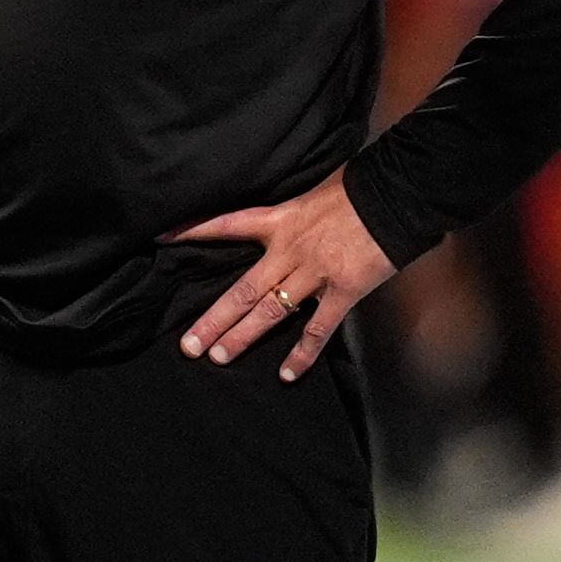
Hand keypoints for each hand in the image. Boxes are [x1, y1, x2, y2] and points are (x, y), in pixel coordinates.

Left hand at [168, 169, 396, 381]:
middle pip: (243, 289)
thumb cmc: (360, 186)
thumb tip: (289, 213)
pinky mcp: (343, 290)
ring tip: (218, 358)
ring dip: (243, 337)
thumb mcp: (317, 188)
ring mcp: (315, 273)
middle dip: (213, 319)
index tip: (162, 239)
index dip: (193, 231)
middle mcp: (290, 250)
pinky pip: (317, 329)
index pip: (227, 224)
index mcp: (281, 220)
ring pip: (271, 312)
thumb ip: (296, 209)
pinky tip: (286, 375)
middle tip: (188, 344)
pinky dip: (303, 354)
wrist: (398, 193)